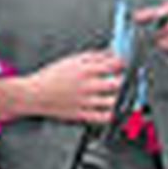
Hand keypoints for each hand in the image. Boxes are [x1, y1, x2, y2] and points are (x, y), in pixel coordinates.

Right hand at [0, 50, 125, 123]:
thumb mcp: (72, 59)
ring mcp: (85, 101)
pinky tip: (117, 111)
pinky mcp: (81, 114)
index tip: (130, 64)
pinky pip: (102, 117)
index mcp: (85, 69)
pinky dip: (113, 115)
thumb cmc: (51, 76)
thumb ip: (94, 56)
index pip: (114, 64)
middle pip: (117, 83)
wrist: (33, 94)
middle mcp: (87, 86)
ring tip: (129, 96)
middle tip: (134, 81)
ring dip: (124, 99)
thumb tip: (111, 51)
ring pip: (113, 101)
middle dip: (128, 82)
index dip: (126, 64)